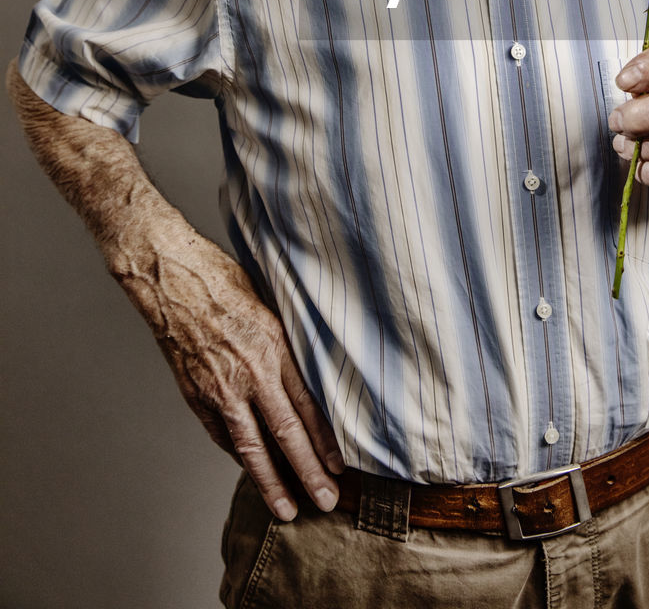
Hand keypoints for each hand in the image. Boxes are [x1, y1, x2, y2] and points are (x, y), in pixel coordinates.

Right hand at [110, 233, 343, 521]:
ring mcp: (219, 388)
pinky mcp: (194, 395)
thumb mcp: (270, 305)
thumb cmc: (222, 281)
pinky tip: (250, 467)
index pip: (307, 405)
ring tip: (286, 507)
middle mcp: (249, 373)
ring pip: (250, 446)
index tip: (339, 465)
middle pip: (285, 433)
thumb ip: (287, 342)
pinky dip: (238, 454)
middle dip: (308, 471)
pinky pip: (220, 433)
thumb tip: (309, 369)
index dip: (325, 439)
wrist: (171, 278)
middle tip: (327, 501)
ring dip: (271, 480)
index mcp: (273, 348)